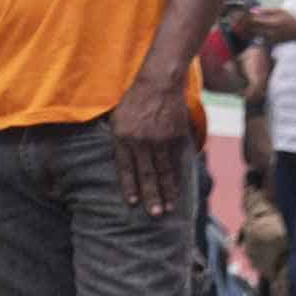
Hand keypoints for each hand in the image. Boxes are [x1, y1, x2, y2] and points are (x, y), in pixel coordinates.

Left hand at [104, 69, 193, 215]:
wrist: (158, 81)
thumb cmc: (134, 100)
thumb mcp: (116, 118)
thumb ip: (118, 140)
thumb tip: (117, 161)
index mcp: (123, 137)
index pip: (126, 168)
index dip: (130, 186)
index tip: (133, 203)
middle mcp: (141, 141)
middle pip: (147, 173)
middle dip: (151, 195)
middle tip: (155, 214)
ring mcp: (161, 139)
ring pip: (164, 170)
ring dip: (167, 191)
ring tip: (169, 208)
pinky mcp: (177, 135)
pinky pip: (177, 160)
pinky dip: (178, 176)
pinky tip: (179, 189)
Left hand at [232, 6, 295, 47]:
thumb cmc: (291, 19)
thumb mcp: (281, 10)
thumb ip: (266, 10)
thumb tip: (252, 10)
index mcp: (273, 23)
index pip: (254, 20)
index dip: (244, 17)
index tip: (237, 13)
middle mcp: (270, 32)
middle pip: (250, 29)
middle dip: (240, 24)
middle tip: (232, 19)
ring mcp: (269, 39)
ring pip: (251, 35)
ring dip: (242, 30)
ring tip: (234, 25)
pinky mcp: (269, 43)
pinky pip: (256, 39)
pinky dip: (249, 35)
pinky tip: (244, 30)